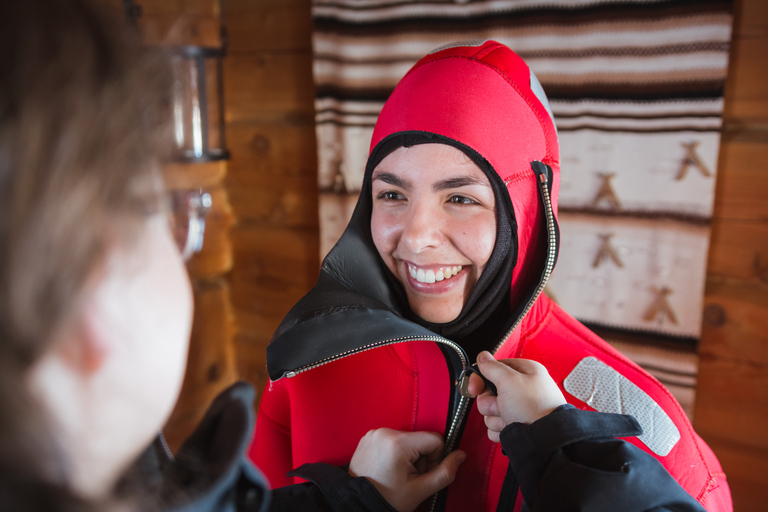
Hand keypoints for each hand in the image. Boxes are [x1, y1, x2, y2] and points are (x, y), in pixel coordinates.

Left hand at [349, 428, 466, 511]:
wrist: (357, 503)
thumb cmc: (387, 499)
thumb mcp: (421, 490)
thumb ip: (445, 472)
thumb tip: (461, 455)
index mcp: (398, 442)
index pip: (435, 439)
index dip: (435, 459)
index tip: (422, 474)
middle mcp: (385, 432)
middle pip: (420, 439)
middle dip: (421, 458)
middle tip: (409, 478)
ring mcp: (375, 433)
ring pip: (408, 439)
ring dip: (409, 456)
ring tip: (397, 474)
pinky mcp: (369, 436)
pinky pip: (393, 439)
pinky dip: (396, 453)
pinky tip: (388, 469)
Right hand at [467, 351, 565, 442]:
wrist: (544, 441)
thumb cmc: (534, 408)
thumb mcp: (510, 381)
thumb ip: (492, 367)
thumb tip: (483, 356)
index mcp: (524, 372)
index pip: (494, 368)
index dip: (481, 377)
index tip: (474, 387)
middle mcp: (521, 390)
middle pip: (489, 391)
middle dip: (489, 402)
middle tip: (499, 405)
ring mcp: (518, 409)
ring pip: (490, 410)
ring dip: (494, 417)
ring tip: (508, 419)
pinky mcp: (514, 425)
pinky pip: (495, 425)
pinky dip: (499, 429)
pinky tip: (509, 429)